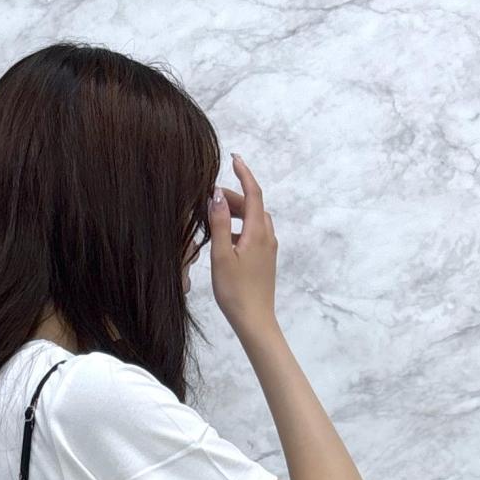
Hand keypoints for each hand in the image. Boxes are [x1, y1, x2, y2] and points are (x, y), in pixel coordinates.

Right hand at [205, 151, 276, 335]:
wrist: (255, 321)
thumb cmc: (235, 292)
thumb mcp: (221, 256)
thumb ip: (219, 223)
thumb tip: (216, 194)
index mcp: (257, 232)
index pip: (253, 192)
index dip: (244, 173)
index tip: (235, 158)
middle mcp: (267, 236)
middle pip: (253, 205)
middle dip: (234, 196)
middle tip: (211, 199)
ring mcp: (269, 248)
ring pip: (254, 219)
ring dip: (237, 212)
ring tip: (215, 218)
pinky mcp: (266, 260)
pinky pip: (255, 233)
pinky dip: (241, 227)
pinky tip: (226, 239)